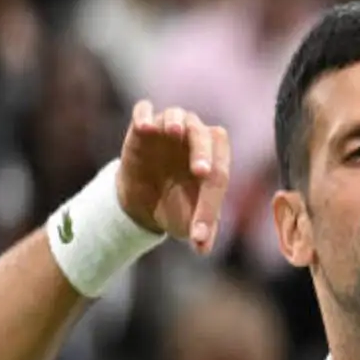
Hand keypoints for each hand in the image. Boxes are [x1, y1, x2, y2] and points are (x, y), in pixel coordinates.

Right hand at [116, 101, 230, 253]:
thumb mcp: (188, 222)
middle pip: (205, 135)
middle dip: (203, 152)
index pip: (218, 176)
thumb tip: (202, 249)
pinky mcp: (141, 128)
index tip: (198, 232)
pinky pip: (144, 111)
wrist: (145, 199)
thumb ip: (202, 231)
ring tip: (174, 131)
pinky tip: (144, 127)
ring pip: (178, 115)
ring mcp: (168, 130)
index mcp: (214, 161)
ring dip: (177, 121)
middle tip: (201, 172)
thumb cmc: (176, 206)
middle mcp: (195, 139)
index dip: (210, 205)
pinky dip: (145, 115)